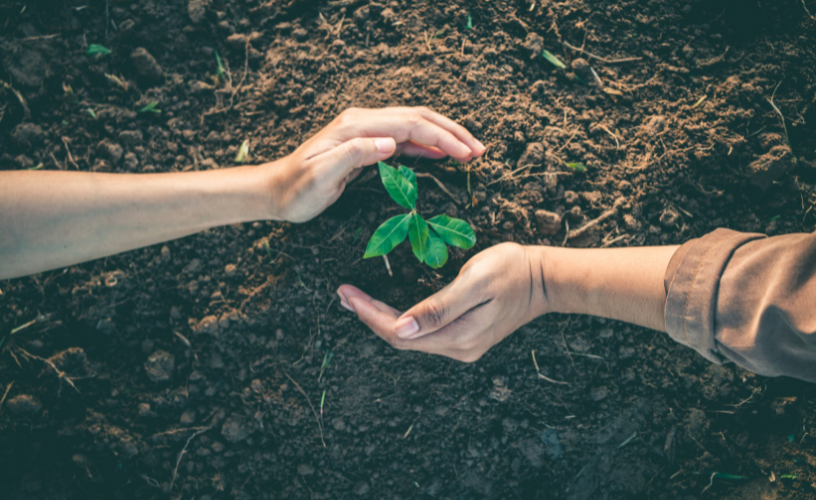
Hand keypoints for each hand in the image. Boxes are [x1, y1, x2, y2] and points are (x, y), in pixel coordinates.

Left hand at [261, 107, 484, 222]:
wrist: (276, 191)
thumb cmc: (297, 190)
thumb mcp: (321, 176)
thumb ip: (355, 155)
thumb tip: (390, 143)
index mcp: (356, 126)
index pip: (410, 124)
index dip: (442, 136)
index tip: (466, 153)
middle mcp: (363, 121)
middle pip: (418, 117)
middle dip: (451, 132)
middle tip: (479, 150)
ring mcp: (365, 130)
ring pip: (414, 125)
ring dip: (443, 136)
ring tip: (470, 151)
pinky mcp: (366, 143)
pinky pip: (404, 138)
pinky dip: (427, 144)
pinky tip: (441, 154)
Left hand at [337, 243, 548, 361]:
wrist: (545, 279)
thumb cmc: (512, 270)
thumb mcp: (475, 282)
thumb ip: (439, 306)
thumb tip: (402, 327)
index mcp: (457, 335)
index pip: (399, 332)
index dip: (369, 314)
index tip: (346, 294)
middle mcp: (457, 347)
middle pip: (401, 338)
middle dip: (368, 317)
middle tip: (343, 294)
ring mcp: (462, 345)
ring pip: (410, 338)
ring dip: (380, 320)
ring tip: (355, 300)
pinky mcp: (465, 336)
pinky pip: (423, 334)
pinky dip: (400, 321)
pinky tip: (387, 309)